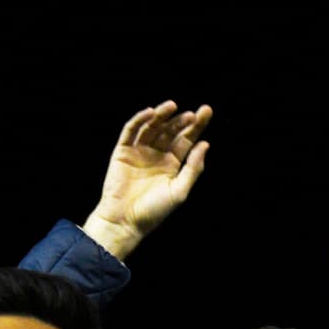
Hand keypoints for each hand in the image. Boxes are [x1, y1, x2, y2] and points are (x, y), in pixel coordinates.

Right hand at [81, 100, 211, 258]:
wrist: (125, 222)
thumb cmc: (154, 211)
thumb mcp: (179, 191)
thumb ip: (193, 168)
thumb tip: (205, 144)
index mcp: (172, 164)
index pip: (186, 140)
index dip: (196, 125)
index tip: (206, 111)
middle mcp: (157, 155)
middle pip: (171, 131)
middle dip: (182, 120)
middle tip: (193, 113)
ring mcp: (139, 151)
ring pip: (152, 127)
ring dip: (162, 116)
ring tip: (172, 107)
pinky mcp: (122, 151)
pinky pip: (131, 131)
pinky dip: (140, 120)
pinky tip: (151, 113)